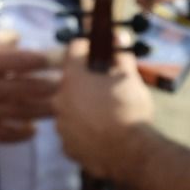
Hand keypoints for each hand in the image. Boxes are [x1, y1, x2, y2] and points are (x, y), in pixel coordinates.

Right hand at [0, 32, 57, 143]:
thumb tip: (17, 37)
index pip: (22, 61)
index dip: (44, 61)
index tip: (57, 61)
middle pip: (29, 88)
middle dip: (52, 87)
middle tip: (69, 86)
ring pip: (22, 112)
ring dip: (44, 110)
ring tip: (60, 107)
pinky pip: (5, 134)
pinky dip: (22, 133)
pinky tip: (32, 130)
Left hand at [53, 41, 156, 182]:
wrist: (130, 152)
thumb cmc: (130, 110)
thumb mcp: (130, 77)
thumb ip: (120, 55)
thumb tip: (117, 37)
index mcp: (73, 78)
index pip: (74, 50)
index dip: (88, 47)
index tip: (98, 51)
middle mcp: (59, 100)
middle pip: (72, 83)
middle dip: (88, 83)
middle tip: (108, 89)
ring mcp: (60, 125)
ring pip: (71, 109)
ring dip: (85, 108)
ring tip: (108, 114)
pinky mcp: (66, 146)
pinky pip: (74, 132)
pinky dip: (84, 131)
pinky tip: (102, 133)